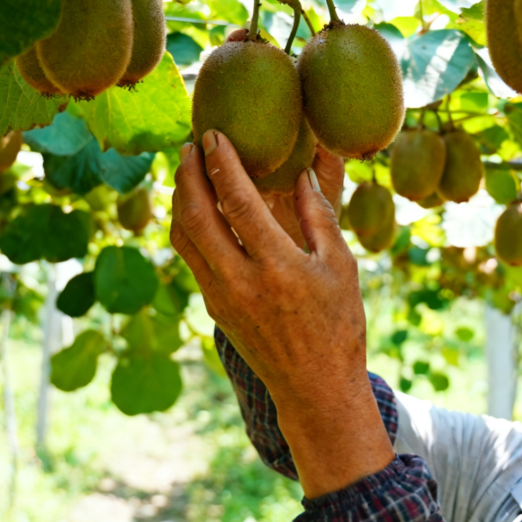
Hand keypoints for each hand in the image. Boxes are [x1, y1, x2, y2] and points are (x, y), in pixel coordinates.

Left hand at [170, 130, 392, 497]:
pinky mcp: (213, 308)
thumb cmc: (337, 324)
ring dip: (179, 198)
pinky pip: (189, 257)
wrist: (314, 386)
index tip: (213, 135)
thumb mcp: (341, 266)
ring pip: (183, 237)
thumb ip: (319, 216)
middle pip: (197, 215)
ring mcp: (221, 297)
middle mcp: (241, 282)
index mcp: (278, 267)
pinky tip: (193, 207)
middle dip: (188, 174)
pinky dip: (185, 225)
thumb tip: (304, 171)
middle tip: (189, 144)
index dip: (222, 163)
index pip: (239, 202)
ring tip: (185, 168)